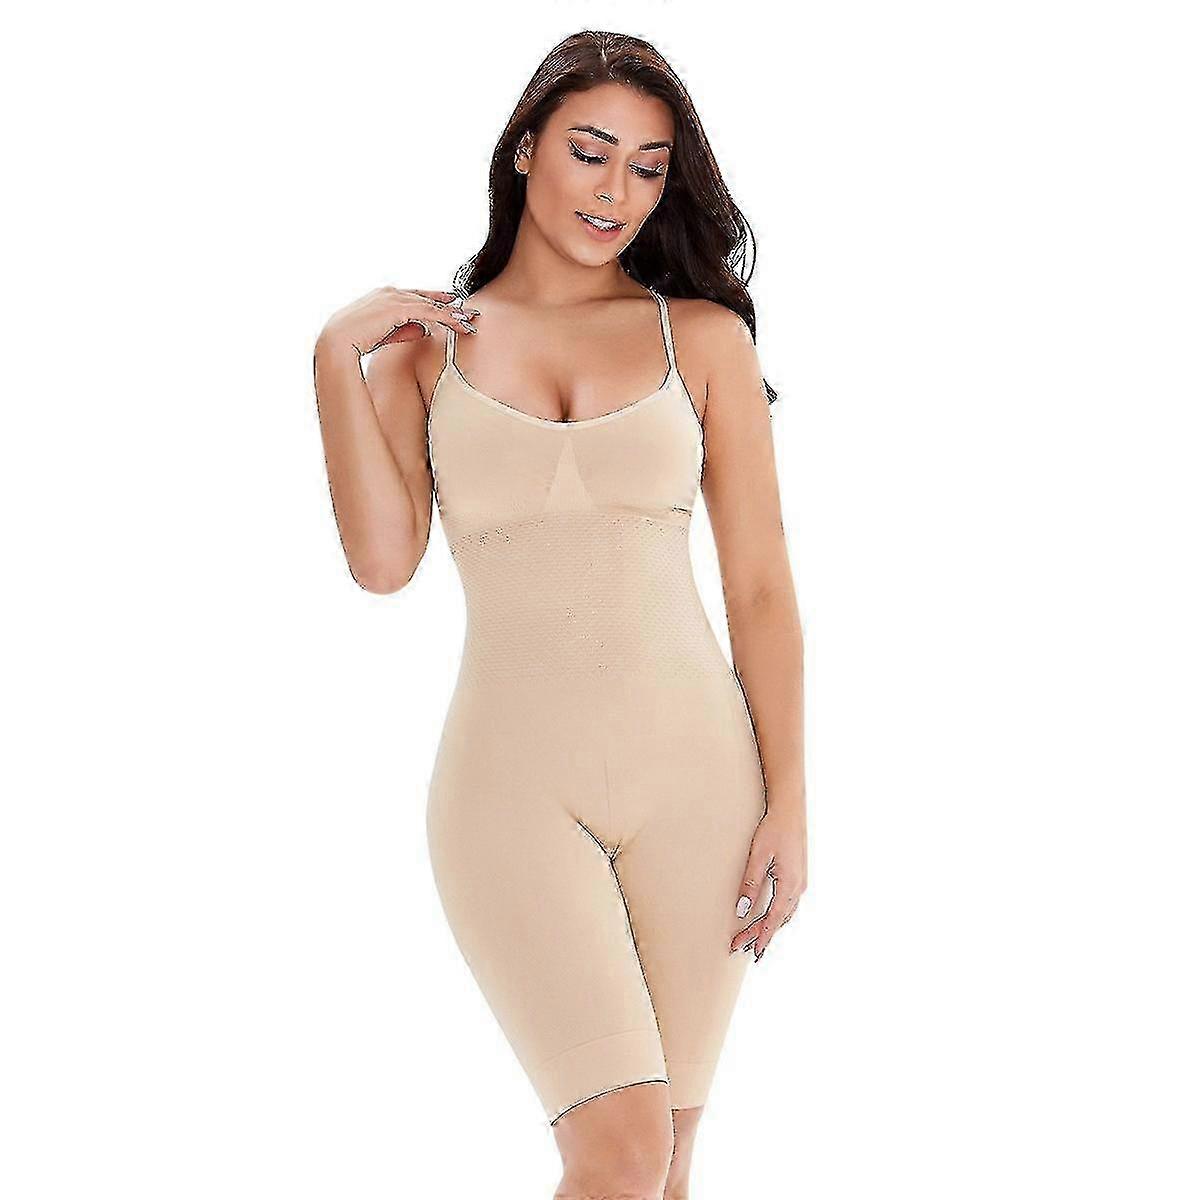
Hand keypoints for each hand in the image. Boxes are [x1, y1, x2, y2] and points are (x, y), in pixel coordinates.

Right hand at [316, 286, 480, 356]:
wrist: (337, 342)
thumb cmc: (355, 341)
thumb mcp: (384, 334)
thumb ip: (405, 329)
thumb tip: (425, 329)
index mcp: (384, 296)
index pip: (416, 296)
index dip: (436, 301)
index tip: (453, 305)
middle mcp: (390, 292)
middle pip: (427, 297)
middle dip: (450, 305)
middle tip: (470, 312)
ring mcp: (394, 297)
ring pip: (432, 304)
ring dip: (453, 313)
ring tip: (471, 321)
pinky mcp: (399, 307)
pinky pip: (430, 312)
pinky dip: (447, 318)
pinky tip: (460, 324)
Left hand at [729, 800, 806, 961]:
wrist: (791, 810)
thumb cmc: (773, 830)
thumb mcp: (758, 856)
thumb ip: (751, 884)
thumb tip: (742, 910)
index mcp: (789, 885)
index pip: (773, 920)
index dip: (761, 937)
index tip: (752, 952)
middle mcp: (798, 887)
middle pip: (778, 920)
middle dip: (759, 935)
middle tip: (740, 947)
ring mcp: (800, 882)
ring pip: (785, 914)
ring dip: (769, 927)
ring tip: (752, 938)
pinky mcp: (798, 876)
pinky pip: (788, 905)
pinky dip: (777, 916)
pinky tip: (769, 918)